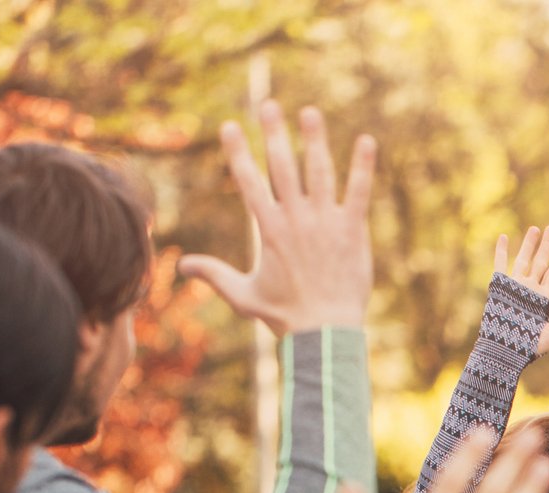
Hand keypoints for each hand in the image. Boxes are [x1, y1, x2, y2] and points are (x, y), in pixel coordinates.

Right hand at [179, 102, 375, 334]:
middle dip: (274, 133)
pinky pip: (358, 192)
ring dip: (314, 140)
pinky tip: (367, 141)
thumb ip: (214, 275)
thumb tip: (182, 265)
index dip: (239, 152)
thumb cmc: (283, 316)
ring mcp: (325, 223)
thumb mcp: (242, 296)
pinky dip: (363, 167)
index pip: (249, 182)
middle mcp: (295, 219)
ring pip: (319, 172)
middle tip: (268, 104)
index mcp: (269, 230)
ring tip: (309, 112)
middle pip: (282, 167)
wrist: (324, 332)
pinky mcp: (352, 231)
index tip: (230, 125)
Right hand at [495, 229, 548, 356]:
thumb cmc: (530, 348)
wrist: (505, 351)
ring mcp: (514, 288)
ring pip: (523, 260)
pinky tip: (504, 237)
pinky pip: (500, 265)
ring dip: (528, 244)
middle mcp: (529, 290)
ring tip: (534, 229)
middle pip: (540, 263)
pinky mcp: (499, 287)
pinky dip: (502, 251)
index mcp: (543, 300)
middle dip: (546, 246)